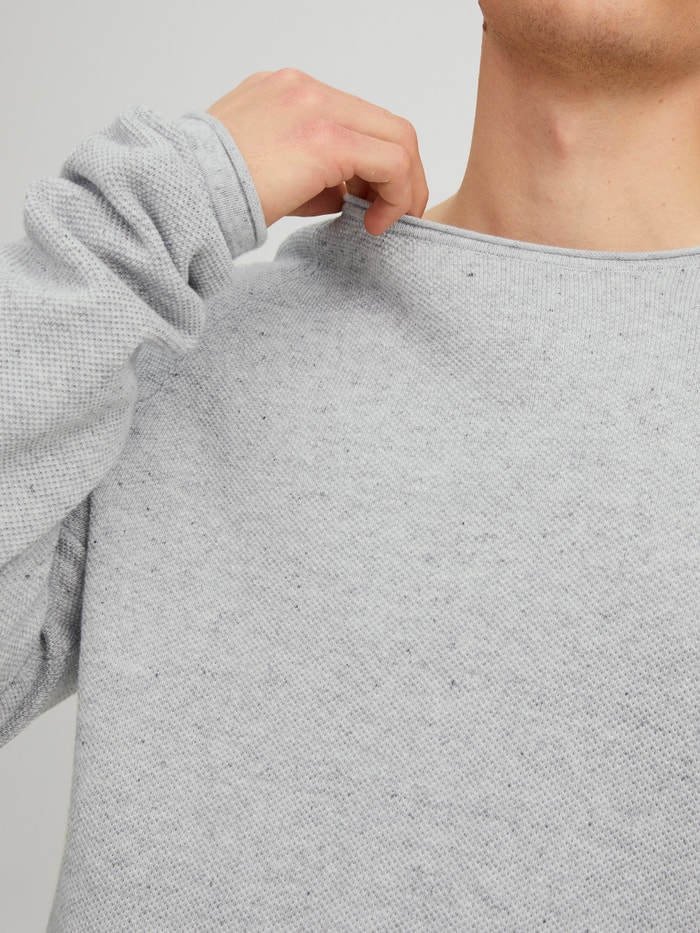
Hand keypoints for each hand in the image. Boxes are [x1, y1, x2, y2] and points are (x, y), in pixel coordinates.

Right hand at [206, 68, 428, 236]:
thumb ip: (309, 170)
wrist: (179, 193)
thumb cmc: (209, 192)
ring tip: (386, 222)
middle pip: (385, 124)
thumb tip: (347, 194)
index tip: (371, 203)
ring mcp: (317, 107)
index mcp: (287, 92)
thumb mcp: (264, 168)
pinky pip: (390, 162)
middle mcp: (305, 89)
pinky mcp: (326, 139)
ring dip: (404, 186)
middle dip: (402, 174)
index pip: (356, 119)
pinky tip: (375, 224)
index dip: (376, 164)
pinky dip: (396, 195)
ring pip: (397, 138)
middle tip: (395, 215)